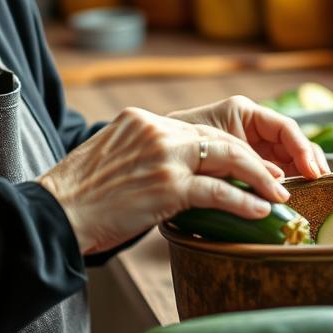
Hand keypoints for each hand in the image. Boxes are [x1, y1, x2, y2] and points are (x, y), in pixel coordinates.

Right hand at [38, 106, 290, 254]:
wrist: (55, 212)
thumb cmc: (79, 194)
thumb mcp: (112, 156)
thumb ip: (145, 154)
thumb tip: (175, 171)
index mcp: (142, 121)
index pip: (199, 131)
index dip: (230, 149)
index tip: (251, 165)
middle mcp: (157, 131)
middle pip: (220, 139)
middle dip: (253, 161)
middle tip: (275, 179)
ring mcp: (164, 157)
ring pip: (228, 159)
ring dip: (259, 179)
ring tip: (277, 195)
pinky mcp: (168, 186)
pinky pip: (219, 192)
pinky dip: (244, 202)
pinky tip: (259, 211)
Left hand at [168, 95, 330, 178]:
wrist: (154, 159)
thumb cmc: (177, 143)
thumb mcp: (209, 146)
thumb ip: (241, 159)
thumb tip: (275, 181)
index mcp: (243, 112)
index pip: (284, 127)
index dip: (302, 148)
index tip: (312, 171)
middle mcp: (253, 127)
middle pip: (292, 143)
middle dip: (309, 162)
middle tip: (321, 184)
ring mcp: (253, 147)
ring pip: (288, 159)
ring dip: (302, 175)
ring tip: (316, 192)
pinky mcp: (249, 166)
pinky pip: (276, 173)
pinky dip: (287, 184)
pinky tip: (297, 197)